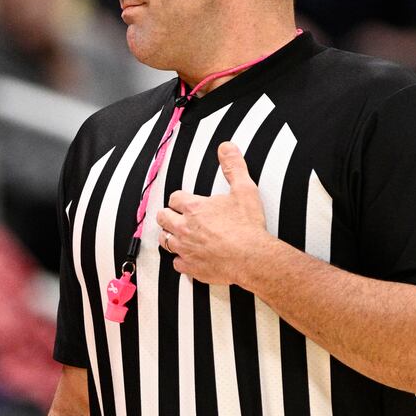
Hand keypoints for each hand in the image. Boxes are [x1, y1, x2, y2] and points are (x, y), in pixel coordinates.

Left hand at [153, 142, 271, 287]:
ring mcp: (185, 249)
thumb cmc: (248, 226)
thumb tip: (226, 147)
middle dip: (168, 216)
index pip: (174, 198)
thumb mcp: (244, 190)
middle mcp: (184, 228)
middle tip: (176, 217)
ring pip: (165, 241)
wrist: (252, 258)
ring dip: (170, 237)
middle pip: (163, 218)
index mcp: (194, 208)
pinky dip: (182, 260)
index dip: (179, 199)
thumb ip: (234, 167)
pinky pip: (176, 263)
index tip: (184, 202)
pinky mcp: (190, 267)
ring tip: (178, 235)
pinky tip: (189, 258)